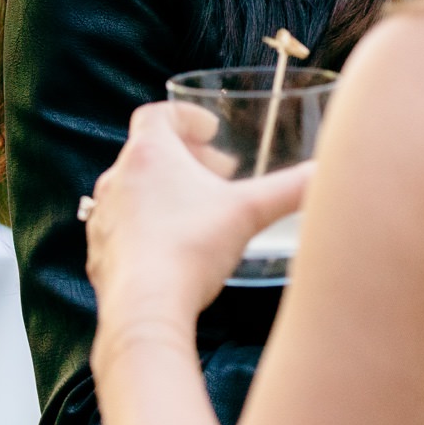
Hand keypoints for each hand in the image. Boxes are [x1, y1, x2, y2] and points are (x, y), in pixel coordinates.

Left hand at [86, 102, 312, 346]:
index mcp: (149, 154)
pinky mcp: (99, 252)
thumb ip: (291, 189)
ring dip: (165, 192)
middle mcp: (118, 178)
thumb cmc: (191, 250)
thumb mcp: (249, 212)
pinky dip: (147, 227)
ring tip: (198, 211)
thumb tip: (324, 173)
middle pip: (150, 152)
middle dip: (186, 158)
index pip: (157, 115)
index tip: (211, 131)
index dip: (186, 117)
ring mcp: (103, 217)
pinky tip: (174, 249)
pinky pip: (123, 228)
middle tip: (218, 174)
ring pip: (135, 190)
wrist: (144, 309)